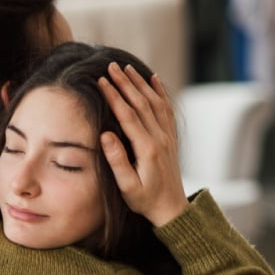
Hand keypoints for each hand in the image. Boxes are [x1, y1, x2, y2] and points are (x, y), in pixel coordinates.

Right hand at [98, 63, 187, 226]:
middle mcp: (160, 138)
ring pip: (154, 102)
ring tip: (127, 67)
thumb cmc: (145, 200)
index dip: (114, 96)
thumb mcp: (127, 187)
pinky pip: (166, 109)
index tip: (102, 81)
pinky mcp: (170, 138)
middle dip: (125, 83)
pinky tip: (153, 79)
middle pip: (141, 103)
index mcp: (147, 149)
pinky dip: (160, 92)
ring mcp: (167, 136)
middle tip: (111, 66)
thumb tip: (105, 135)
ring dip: (140, 83)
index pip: (128, 115)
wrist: (172, 209)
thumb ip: (117, 161)